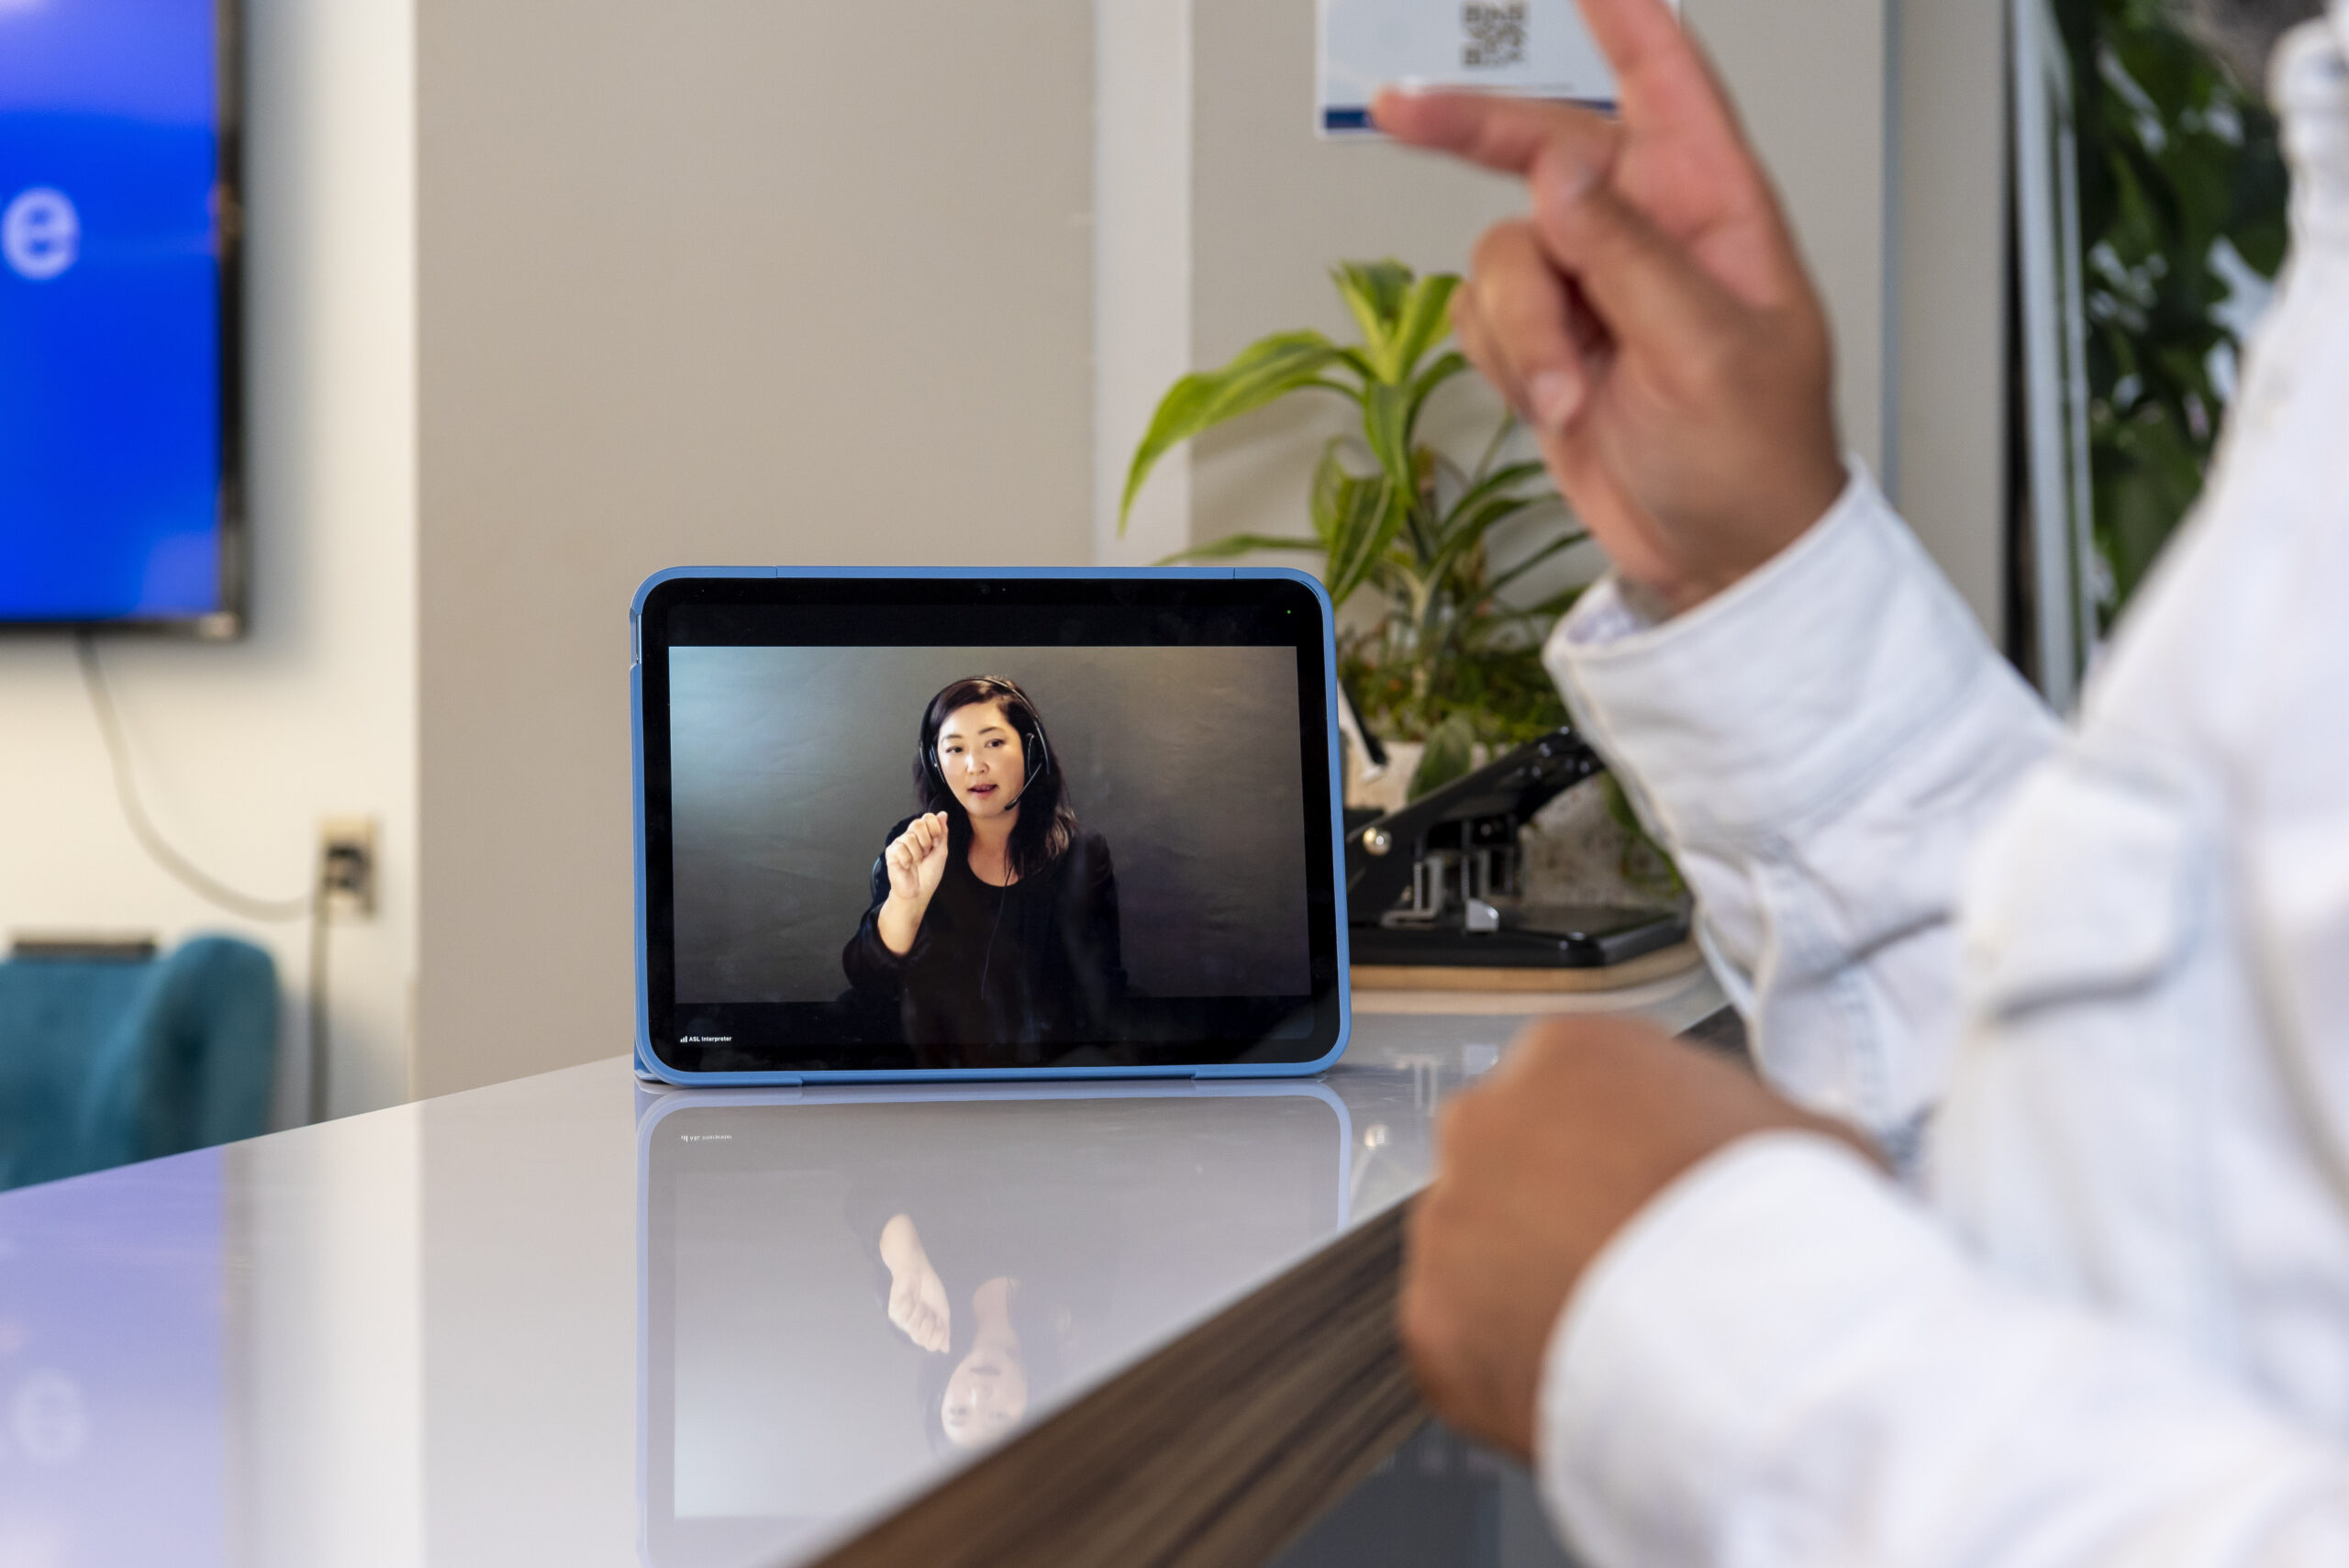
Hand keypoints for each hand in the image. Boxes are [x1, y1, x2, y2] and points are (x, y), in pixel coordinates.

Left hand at [880, 1214, 951, 1352]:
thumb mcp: (943, 1310)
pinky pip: (904, 1317)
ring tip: (919, 1301)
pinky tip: (910, 1297)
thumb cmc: (930, 1289)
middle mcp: (913, 1328)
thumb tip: (946, 1350)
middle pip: (921, 1340)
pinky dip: (910, 1305)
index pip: (930, 1345)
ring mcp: (902, 1321)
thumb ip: (944, 1330)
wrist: (918, 1271)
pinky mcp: (893, 1312)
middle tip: (928, 1310)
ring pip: (913, 1329)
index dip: (937, 1336)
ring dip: (921, 1312)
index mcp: (925, 1328)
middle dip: (929, 1323)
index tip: (941, 1323)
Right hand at [884, 812, 950, 908]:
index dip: (935, 829)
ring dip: (918, 854)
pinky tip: (907, 866)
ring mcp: (899, 843)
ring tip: (916, 862)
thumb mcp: (941, 851)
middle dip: (927, 841)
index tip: (936, 844)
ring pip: (910, 838)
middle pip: (918, 823)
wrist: (919, 891)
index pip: (928, 817)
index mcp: (922, 834)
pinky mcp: (891, 852)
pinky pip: (901, 849)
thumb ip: (942, 832)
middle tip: (925, 854)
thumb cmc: (929, 874)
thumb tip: (943, 814)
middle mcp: (910, 836)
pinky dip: (908, 860)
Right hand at [1372, 0, 1846, 615]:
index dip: (1624, 18)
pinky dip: (1507, 363)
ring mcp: (1591, 289)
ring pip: (1501, 257)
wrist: (1719, 557)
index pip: (1669, 80)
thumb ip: (1630, 253)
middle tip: (1399, 110)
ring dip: (1524, 333)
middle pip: (1542, 146)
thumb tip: (1560, 170)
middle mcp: (1648, 232)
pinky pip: (1483, 318)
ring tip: (1573, 392)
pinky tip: (1555, 399)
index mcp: (1715, 208)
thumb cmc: (1756, 459)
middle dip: (1472, 136)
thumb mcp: (1706, 350)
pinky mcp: (1548, 342)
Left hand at [1398, 1016, 1879, 1459]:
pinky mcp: (1429, 1321)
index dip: (1611, 1149)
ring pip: (1472, 1253)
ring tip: (1608, 1332)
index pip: (1568, 1088)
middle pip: (1504, 1161)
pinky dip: (1504, 1365)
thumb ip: (1748, 1125)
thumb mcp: (1807, 1134)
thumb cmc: (1786, 1227)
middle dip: (1549, 1209)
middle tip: (1621, 1266)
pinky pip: (1457, 1342)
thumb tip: (1762, 1154)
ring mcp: (1448, 1222)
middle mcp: (1486, 1122)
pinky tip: (1573, 1377)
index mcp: (1570, 1054)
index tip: (1640, 1192)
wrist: (1751, 1342)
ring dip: (1521, 1286)